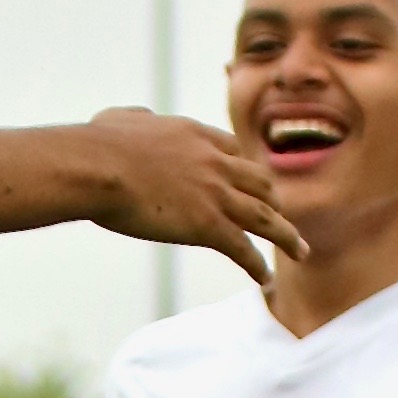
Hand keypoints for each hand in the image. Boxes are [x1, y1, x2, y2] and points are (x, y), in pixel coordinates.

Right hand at [80, 112, 300, 287]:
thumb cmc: (98, 145)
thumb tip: (136, 118)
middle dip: (274, 200)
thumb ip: (137, 118)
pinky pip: (243, 249)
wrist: (97, 167)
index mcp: (196, 135)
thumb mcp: (122, 119)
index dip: (244, 169)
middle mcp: (215, 162)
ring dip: (286, 235)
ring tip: (300, 251)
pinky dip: (257, 266)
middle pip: (260, 181)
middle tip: (281, 216)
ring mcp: (215, 193)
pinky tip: (266, 279)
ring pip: (265, 216)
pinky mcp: (207, 225)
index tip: (248, 183)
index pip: (234, 151)